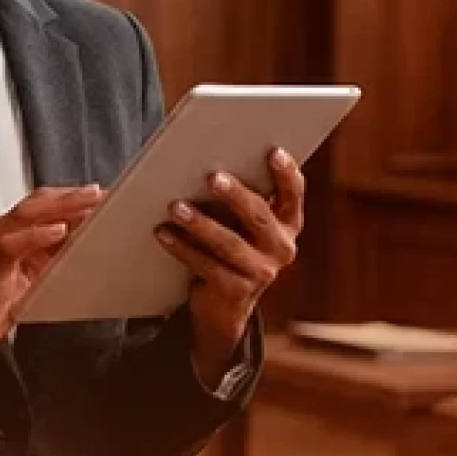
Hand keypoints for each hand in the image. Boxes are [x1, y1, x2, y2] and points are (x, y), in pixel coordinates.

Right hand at [0, 185, 103, 372]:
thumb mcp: (26, 278)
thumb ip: (47, 256)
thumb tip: (82, 242)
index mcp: (2, 231)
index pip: (40, 205)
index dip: (70, 198)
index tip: (98, 196)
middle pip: (36, 202)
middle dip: (72, 196)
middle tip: (100, 193)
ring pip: (27, 214)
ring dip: (62, 207)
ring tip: (89, 202)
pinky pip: (12, 244)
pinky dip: (38, 235)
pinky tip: (59, 231)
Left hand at [156, 148, 303, 386]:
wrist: (225, 304)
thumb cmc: (232, 243)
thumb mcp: (243, 220)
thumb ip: (240, 192)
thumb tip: (207, 151)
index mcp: (287, 222)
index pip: (293, 193)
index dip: (286, 173)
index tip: (273, 152)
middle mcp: (281, 247)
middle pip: (259, 216)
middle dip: (235, 195)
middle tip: (211, 177)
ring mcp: (261, 272)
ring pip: (229, 243)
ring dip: (200, 223)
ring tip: (175, 206)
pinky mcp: (236, 291)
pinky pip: (206, 266)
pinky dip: (182, 247)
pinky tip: (163, 232)